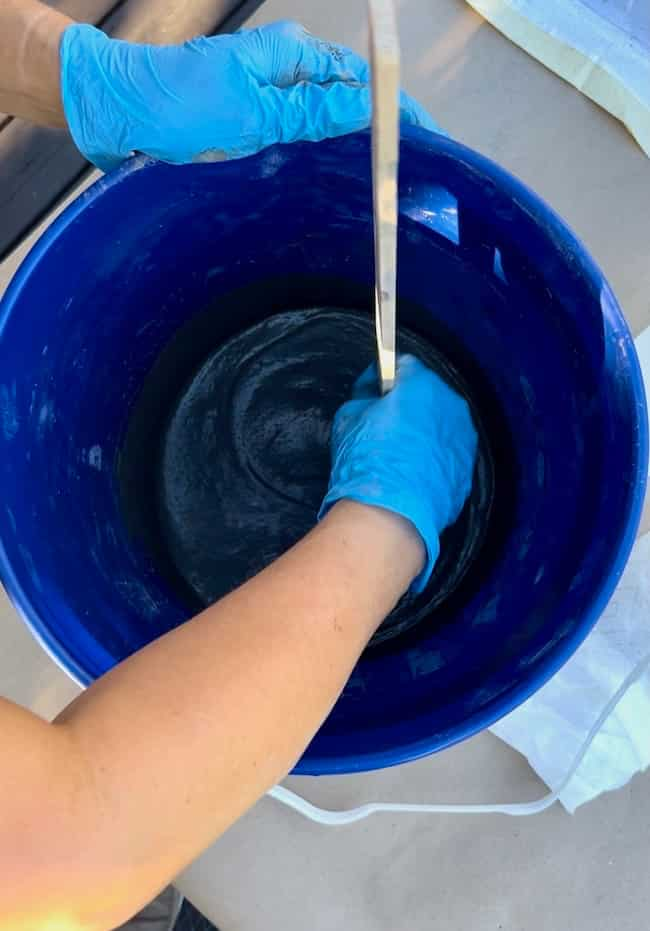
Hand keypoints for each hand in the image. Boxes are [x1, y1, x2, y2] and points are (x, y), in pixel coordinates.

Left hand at [59, 20, 440, 172]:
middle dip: (386, 133)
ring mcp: (276, 95)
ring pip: (333, 121)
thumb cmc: (180, 104)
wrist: (125, 113)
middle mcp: (290, 72)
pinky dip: (327, 156)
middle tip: (414, 176)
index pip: (364, 81)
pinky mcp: (261, 119)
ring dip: (358, 148)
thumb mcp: (253, 112)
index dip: (398, 111)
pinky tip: (340, 181)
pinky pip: (307, 136)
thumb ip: (312, 112)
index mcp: (294, 56)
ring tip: (389, 184)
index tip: (428, 142)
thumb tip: (368, 109)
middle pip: (354, 100)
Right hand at [320, 355, 477, 591]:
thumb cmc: (367, 461)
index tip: (372, 394)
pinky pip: (447, 455)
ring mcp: (464, 440)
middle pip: (428, 395)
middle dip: (408, 405)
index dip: (384, 379)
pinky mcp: (467, 470)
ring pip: (441, 425)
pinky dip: (434, 459)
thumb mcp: (349, 418)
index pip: (404, 367)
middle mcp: (451, 406)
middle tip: (383, 427)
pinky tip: (413, 475)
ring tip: (399, 454)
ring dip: (424, 432)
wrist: (391, 514)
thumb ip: (365, 397)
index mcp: (422, 386)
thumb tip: (372, 396)